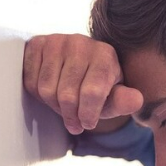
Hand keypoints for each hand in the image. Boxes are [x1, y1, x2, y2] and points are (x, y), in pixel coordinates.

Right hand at [22, 33, 142, 134]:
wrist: (77, 65)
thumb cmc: (98, 86)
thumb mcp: (113, 96)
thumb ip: (123, 101)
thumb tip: (136, 100)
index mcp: (105, 54)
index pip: (93, 92)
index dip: (88, 115)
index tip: (87, 125)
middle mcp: (81, 42)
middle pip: (67, 95)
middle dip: (70, 115)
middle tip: (74, 120)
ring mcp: (57, 41)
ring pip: (47, 90)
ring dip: (53, 106)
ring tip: (64, 105)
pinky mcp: (37, 44)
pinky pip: (30, 81)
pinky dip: (38, 95)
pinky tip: (50, 91)